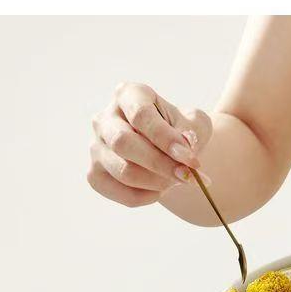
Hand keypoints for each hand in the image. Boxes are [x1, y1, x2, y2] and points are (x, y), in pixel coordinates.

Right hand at [88, 82, 212, 207]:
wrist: (170, 153)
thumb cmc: (182, 132)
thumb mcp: (195, 125)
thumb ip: (192, 132)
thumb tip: (183, 146)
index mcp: (128, 94)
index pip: (141, 115)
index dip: (166, 139)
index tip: (190, 158)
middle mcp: (105, 118)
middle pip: (123, 143)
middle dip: (160, 164)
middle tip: (187, 176)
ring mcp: (96, 147)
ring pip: (123, 171)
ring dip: (157, 182)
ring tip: (177, 181)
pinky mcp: (95, 174)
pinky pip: (121, 193)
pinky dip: (147, 197)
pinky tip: (161, 189)